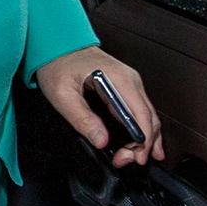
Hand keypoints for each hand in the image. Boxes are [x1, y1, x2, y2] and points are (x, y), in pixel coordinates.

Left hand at [36, 47, 165, 167]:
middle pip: (148, 117)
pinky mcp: (126, 87)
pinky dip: (144, 129)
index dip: (142, 141)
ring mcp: (130, 82)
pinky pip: (141, 110)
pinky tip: (145, 143)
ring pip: (148, 115)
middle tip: (127, 161)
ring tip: (135, 157)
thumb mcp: (62, 94)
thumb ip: (82, 118)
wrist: (58, 44)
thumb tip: (102, 140)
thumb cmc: (59, 63)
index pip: (140, 115)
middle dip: (143, 144)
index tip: (134, 157)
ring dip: (145, 139)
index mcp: (118, 80)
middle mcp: (130, 80)